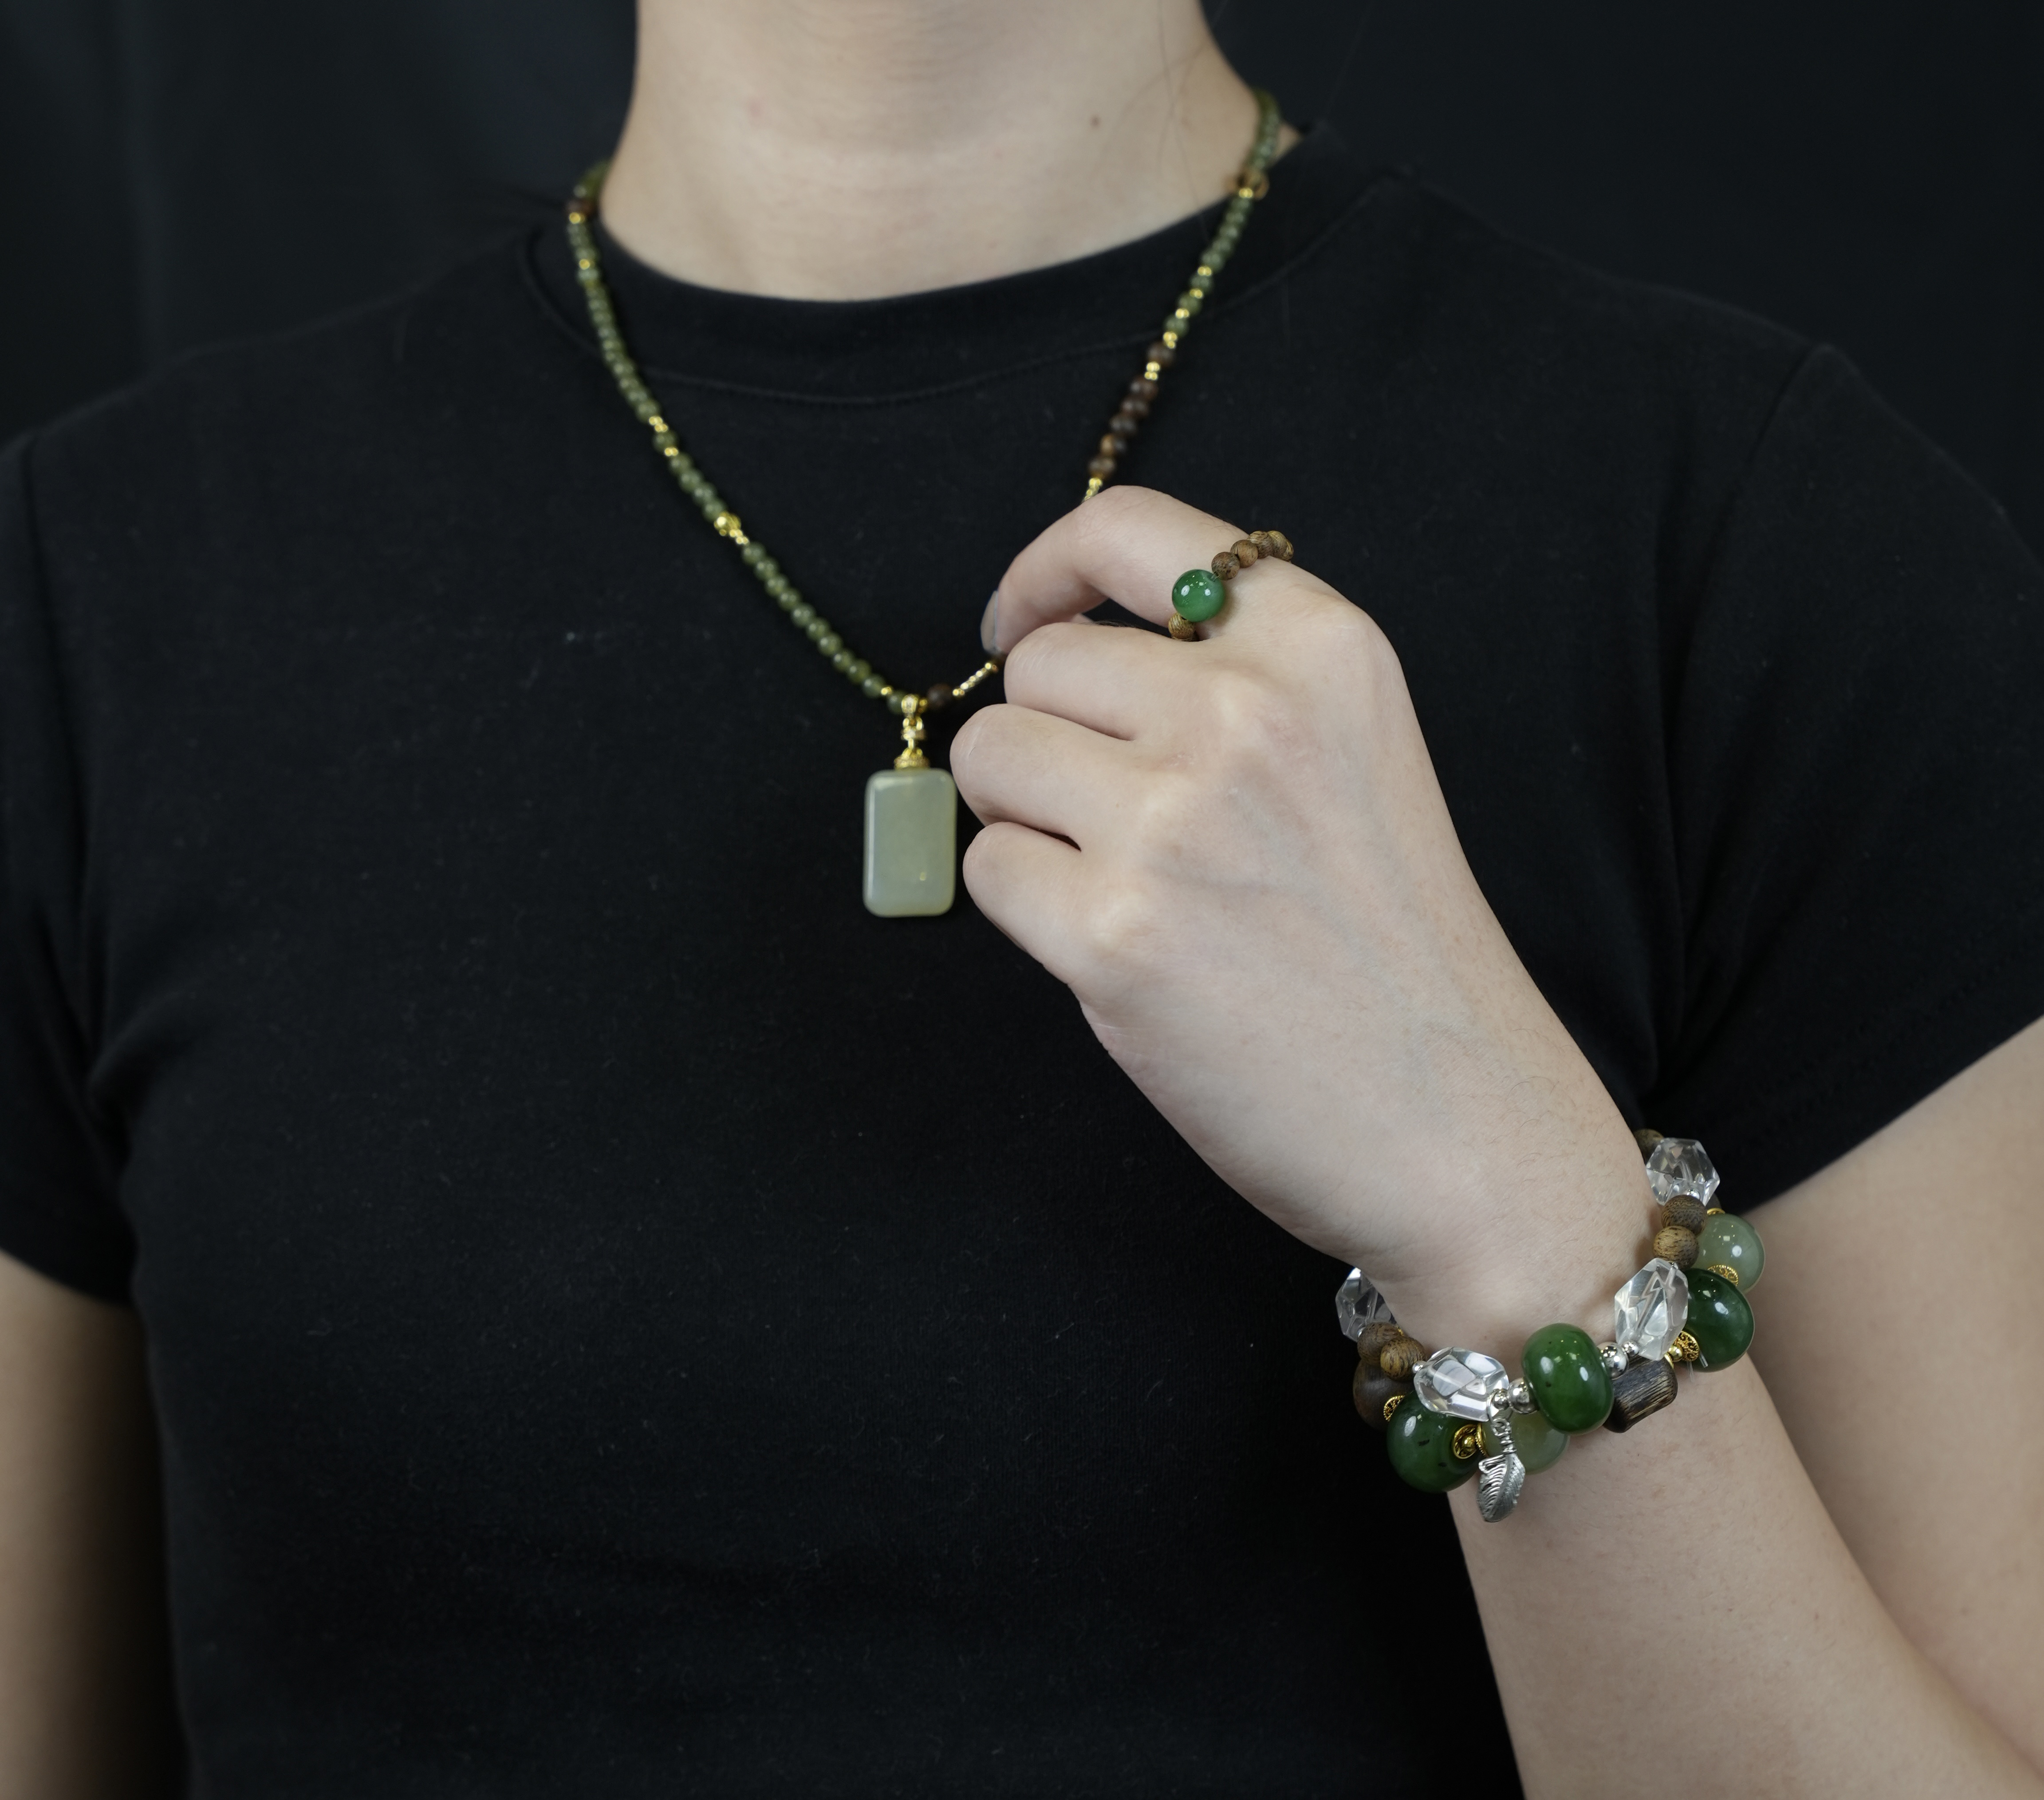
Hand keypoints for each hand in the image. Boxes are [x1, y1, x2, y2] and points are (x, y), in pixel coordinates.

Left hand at [952, 488, 1645, 1335]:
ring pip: (991, 755)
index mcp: (1322, 647)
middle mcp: (1246, 712)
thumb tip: (1062, 657)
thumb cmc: (1400, 952)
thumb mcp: (1355, 754)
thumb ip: (1234, 680)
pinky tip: (1112, 947)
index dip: (1044, 570)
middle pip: (1040, 663)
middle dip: (1044, 732)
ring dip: (1022, 814)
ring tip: (1112, 878)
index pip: (1128, 530)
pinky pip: (987, 868)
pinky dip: (1025, 906)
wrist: (1465, 1124)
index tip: (1016, 622)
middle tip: (1100, 812)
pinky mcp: (1114, 934)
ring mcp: (1175, 822)